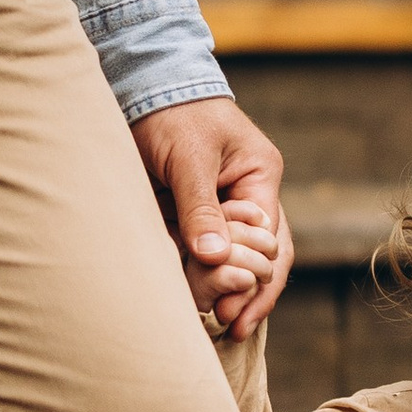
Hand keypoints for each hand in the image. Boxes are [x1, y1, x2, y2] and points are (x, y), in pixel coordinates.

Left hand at [130, 97, 291, 333]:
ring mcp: (217, 206)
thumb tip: (214, 257)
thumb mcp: (190, 157)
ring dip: (224, 287)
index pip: (271, 237)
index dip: (259, 276)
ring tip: (218, 322)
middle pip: (260, 254)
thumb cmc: (174, 112)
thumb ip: (202, 206)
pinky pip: (199, 250)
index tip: (238, 308)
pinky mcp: (188, 212)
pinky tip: (195, 300)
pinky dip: (198, 274)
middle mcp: (245, 196)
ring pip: (230, 256)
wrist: (140, 86)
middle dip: (249, 291)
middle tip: (231, 324)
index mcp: (259, 178)